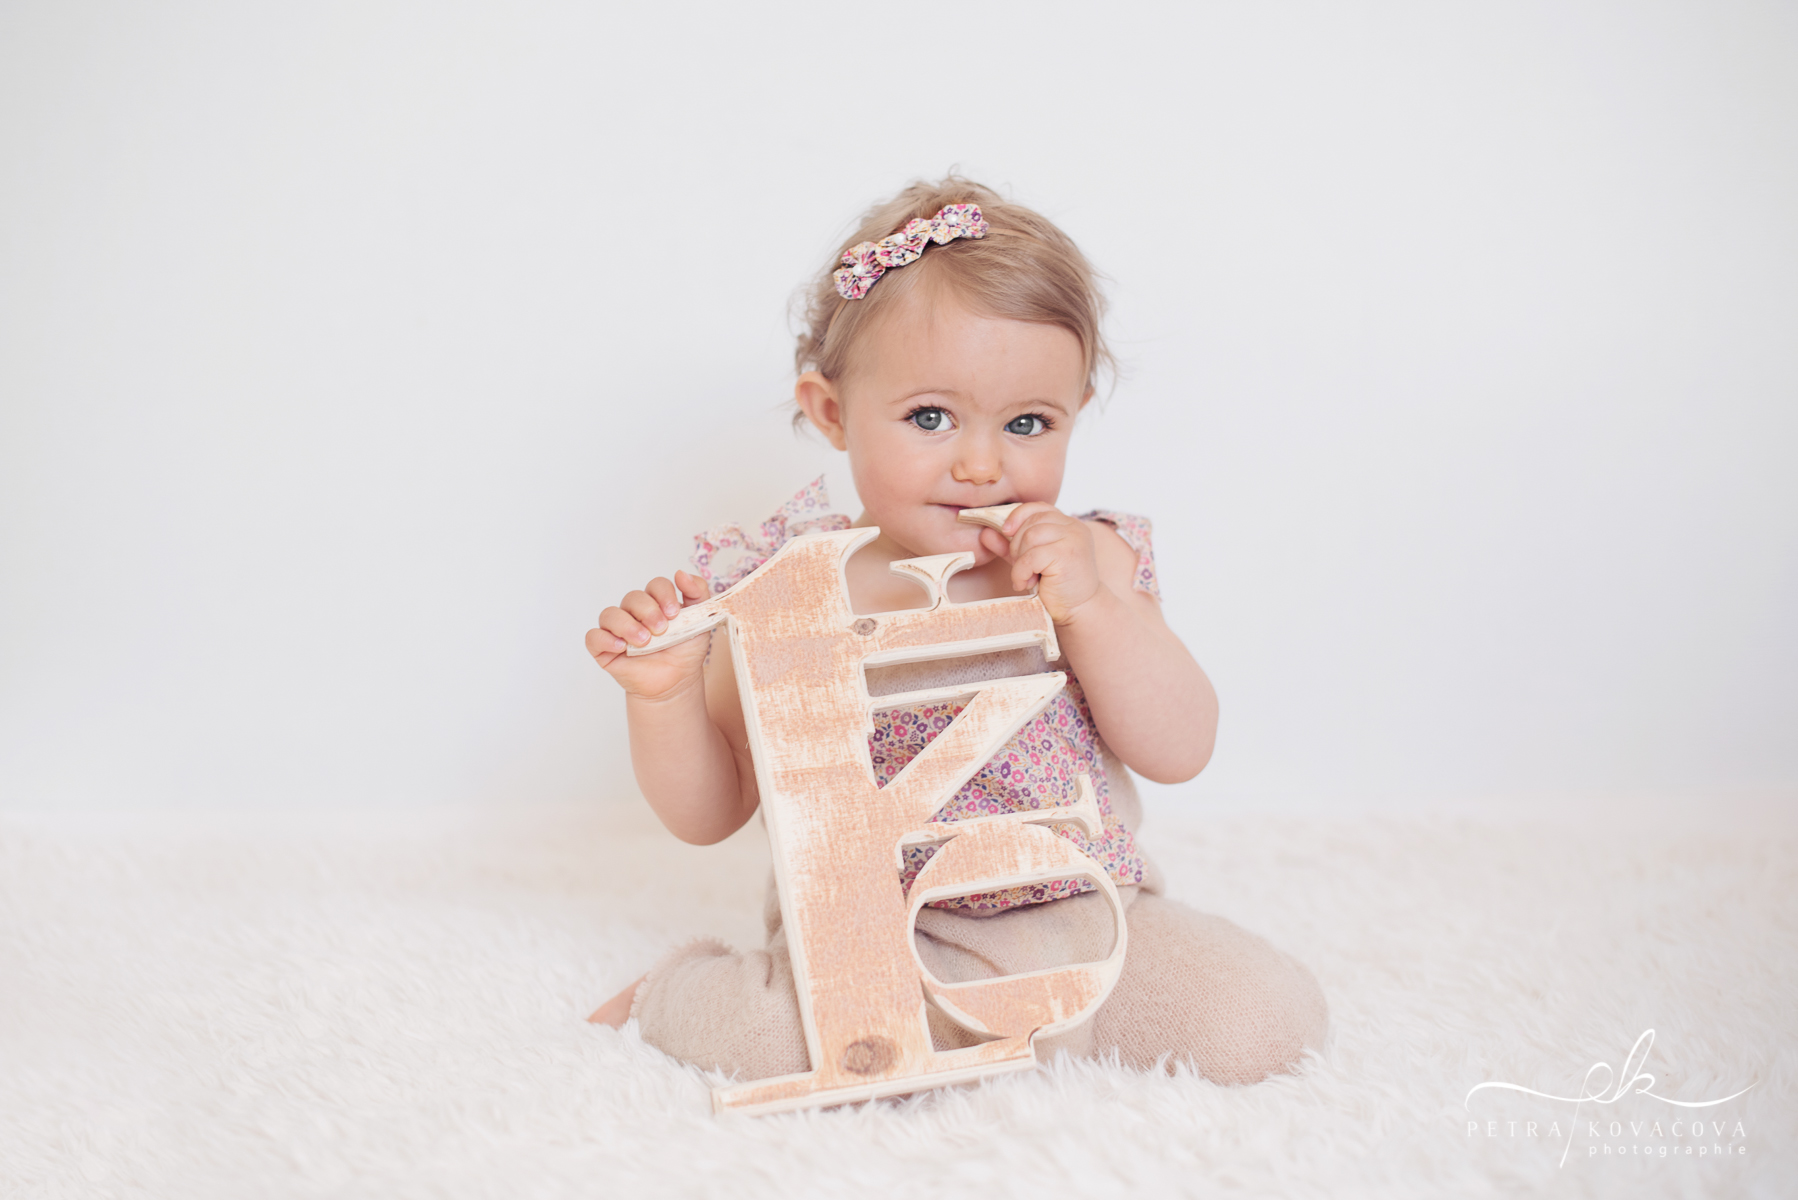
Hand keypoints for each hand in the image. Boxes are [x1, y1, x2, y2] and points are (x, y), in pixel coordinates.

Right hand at [586, 570, 713, 700]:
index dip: (664, 594)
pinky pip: (593, 637)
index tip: (674, 613)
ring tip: (644, 641)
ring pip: (610, 615)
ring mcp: (617, 630)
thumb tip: (681, 573)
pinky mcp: (604, 649)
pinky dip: (605, 639)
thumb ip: (698, 594)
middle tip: (661, 629)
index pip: (655, 585)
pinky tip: (621, 647)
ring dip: (627, 625)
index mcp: (656, 602)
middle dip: (648, 611)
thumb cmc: (685, 650)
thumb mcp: (700, 621)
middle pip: (632, 597)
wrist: (676, 682)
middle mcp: (634, 613)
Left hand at [975, 503, 1105, 624]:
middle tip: (1022, 568)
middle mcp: (1074, 527)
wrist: (1079, 609)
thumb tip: (985, 532)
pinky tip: (1026, 583)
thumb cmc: (1057, 585)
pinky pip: (1032, 556)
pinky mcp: (1067, 555)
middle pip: (1031, 522)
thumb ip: (1010, 546)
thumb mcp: (1030, 561)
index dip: (1018, 516)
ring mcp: (1073, 539)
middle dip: (1018, 545)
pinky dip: (1021, 571)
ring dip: (1019, 560)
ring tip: (1025, 577)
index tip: (1006, 531)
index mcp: (1068, 524)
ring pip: (1030, 536)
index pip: (1038, 507)